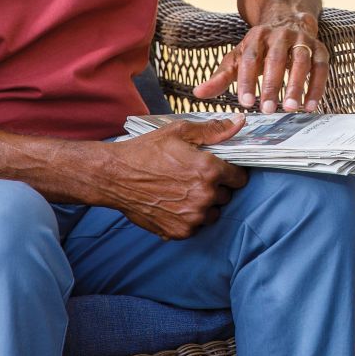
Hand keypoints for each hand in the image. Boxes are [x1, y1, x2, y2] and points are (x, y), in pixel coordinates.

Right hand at [101, 115, 250, 239]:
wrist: (114, 176)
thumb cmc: (146, 151)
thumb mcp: (179, 132)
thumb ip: (214, 130)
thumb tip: (240, 124)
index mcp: (209, 170)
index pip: (239, 178)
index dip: (230, 172)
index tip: (218, 169)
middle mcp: (204, 196)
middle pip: (226, 196)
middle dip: (215, 187)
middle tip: (194, 178)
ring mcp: (192, 217)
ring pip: (212, 213)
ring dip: (204, 204)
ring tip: (183, 191)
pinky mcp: (179, 232)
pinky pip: (195, 226)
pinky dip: (188, 218)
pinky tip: (173, 203)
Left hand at [194, 13, 328, 112]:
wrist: (288, 18)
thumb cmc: (260, 46)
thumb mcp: (239, 58)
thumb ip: (221, 77)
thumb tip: (198, 94)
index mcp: (257, 37)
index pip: (250, 57)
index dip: (247, 80)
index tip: (245, 103)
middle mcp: (280, 35)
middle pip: (276, 59)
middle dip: (272, 84)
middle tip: (267, 110)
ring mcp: (302, 40)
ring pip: (301, 61)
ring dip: (296, 85)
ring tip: (290, 108)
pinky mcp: (319, 48)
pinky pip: (320, 67)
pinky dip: (316, 86)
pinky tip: (309, 106)